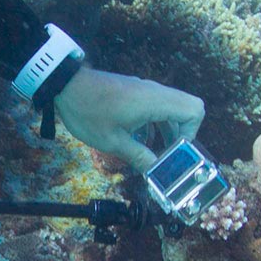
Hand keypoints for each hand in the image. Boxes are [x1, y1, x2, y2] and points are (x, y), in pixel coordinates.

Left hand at [50, 66, 204, 171]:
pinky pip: (158, 106)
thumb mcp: (113, 142)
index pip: (194, 111)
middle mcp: (155, 92)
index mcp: (155, 102)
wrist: (65, 86)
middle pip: (188, 109)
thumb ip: (139, 157)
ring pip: (172, 108)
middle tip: (170, 154)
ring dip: (170, 130)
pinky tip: (141, 140)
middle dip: (183, 134)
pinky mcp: (136, 91)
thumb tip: (156, 174)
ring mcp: (145, 90)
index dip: (192, 133)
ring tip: (157, 152)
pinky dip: (157, 123)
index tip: (175, 151)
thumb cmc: (88, 112)